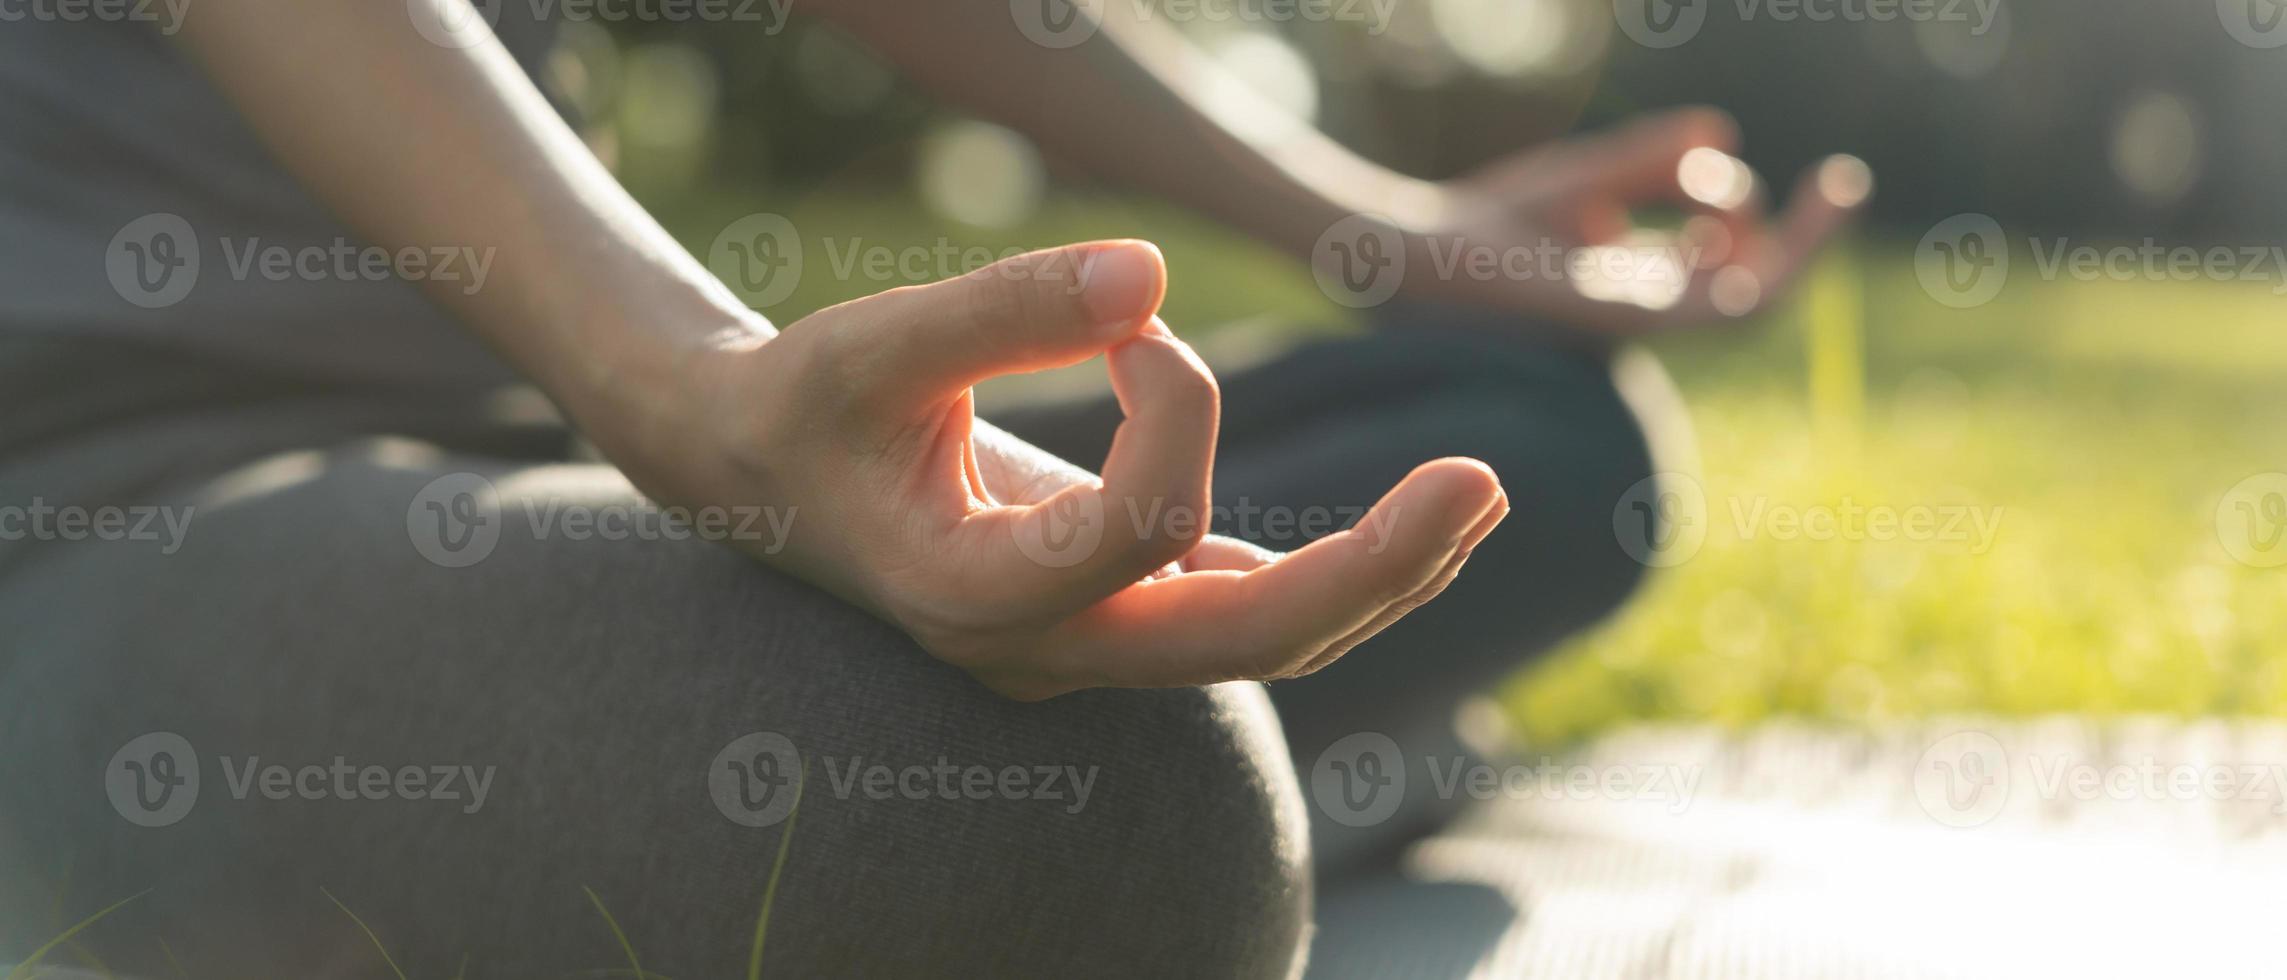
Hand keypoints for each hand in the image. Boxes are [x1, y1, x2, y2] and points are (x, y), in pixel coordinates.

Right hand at [608, 240, 1508, 699]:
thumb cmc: (807, 408)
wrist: (762, 481)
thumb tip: (1151, 273)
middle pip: (1246, 646)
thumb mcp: (872, 342)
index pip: (1134, 531)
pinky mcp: (1118, 616)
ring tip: (1481, 496)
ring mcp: (1088, 648)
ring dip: (1380, 573)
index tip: (1134, 318)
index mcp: (970, 598)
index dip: (1174, 405)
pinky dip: (1335, 568)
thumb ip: (1003, 310)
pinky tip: (1416, 521)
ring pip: (1266, 642)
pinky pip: (1247, 612)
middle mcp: (1044, 650)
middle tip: (1481, 482)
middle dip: (1374, 568)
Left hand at [1405, 107, 1872, 335]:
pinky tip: (1768, 222)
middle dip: (1807, 239)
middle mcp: (1650, 304)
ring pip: (1752, 302)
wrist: (1428, 252)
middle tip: (1841, 182)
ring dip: (1795, 249)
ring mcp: (1644, 317)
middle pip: (1757, 284)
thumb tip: (1721, 129)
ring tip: (1822, 193)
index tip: (1814, 173)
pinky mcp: (1630, 318)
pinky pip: (1715, 308)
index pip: (1730, 259)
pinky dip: (1757, 270)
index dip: (1774, 218)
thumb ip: (1654, 158)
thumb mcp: (1590, 174)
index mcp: (1640, 279)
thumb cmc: (1492, 221)